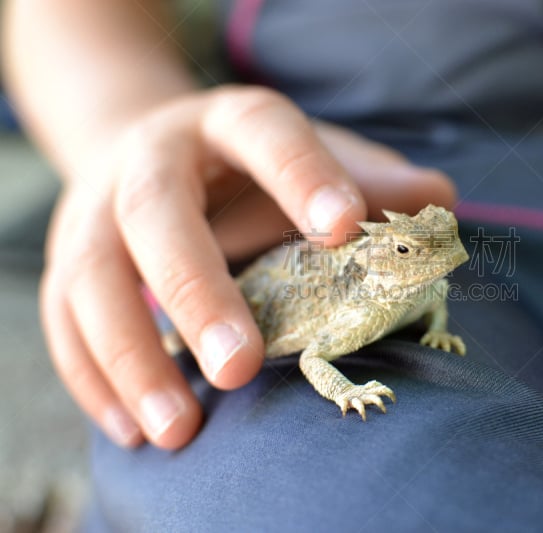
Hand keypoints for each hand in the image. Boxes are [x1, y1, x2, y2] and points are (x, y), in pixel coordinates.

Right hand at [41, 85, 455, 448]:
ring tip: (179, 429)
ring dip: (133, 358)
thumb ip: (372, 180)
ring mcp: (98, 210)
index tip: (345, 228)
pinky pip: (64, 322)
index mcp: (228, 122)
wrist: (147, 149)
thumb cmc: (251, 165)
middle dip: (198, 292)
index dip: (302, 176)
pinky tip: (134, 430)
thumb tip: (439, 202)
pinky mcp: (69, 261)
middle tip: (242, 368)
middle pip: (159, 216)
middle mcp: (154, 159)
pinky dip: (95, 379)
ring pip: (94, 279)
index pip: (265, 134)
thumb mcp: (312, 155)